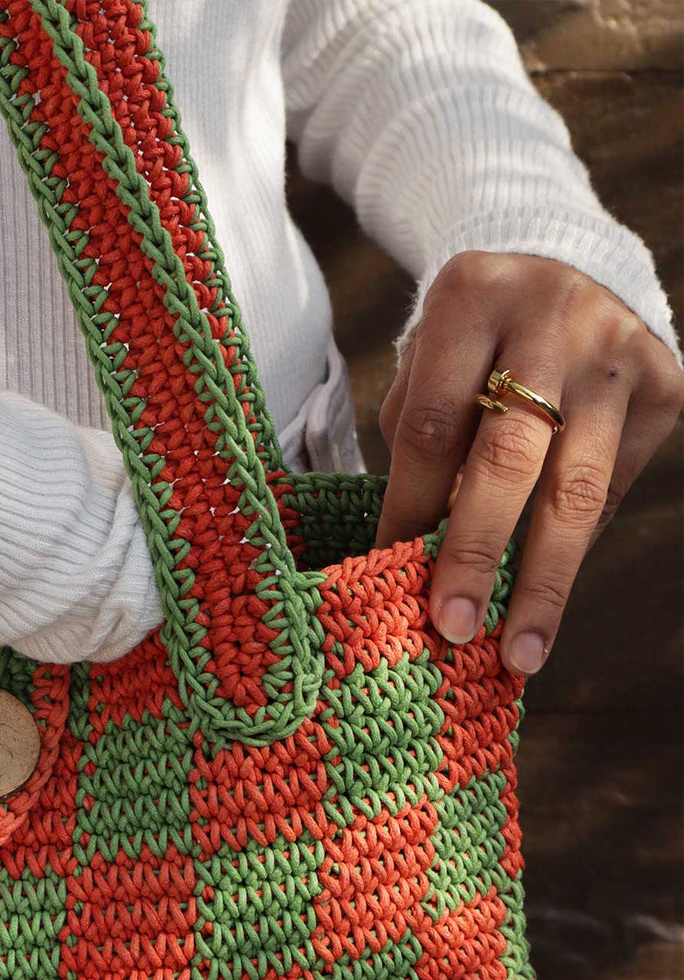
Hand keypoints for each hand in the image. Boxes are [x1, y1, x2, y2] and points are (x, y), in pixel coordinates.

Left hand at [376, 251, 683, 676]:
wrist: (563, 262)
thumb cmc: (473, 334)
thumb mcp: (429, 358)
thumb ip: (424, 439)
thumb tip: (419, 547)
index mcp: (472, 299)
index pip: (432, 424)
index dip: (408, 505)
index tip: (389, 568)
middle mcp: (553, 321)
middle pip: (508, 456)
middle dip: (475, 551)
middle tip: (451, 627)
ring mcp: (618, 355)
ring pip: (579, 488)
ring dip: (544, 580)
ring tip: (519, 652)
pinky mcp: (665, 386)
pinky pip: (613, 487)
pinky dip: (573, 545)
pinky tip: (546, 595)